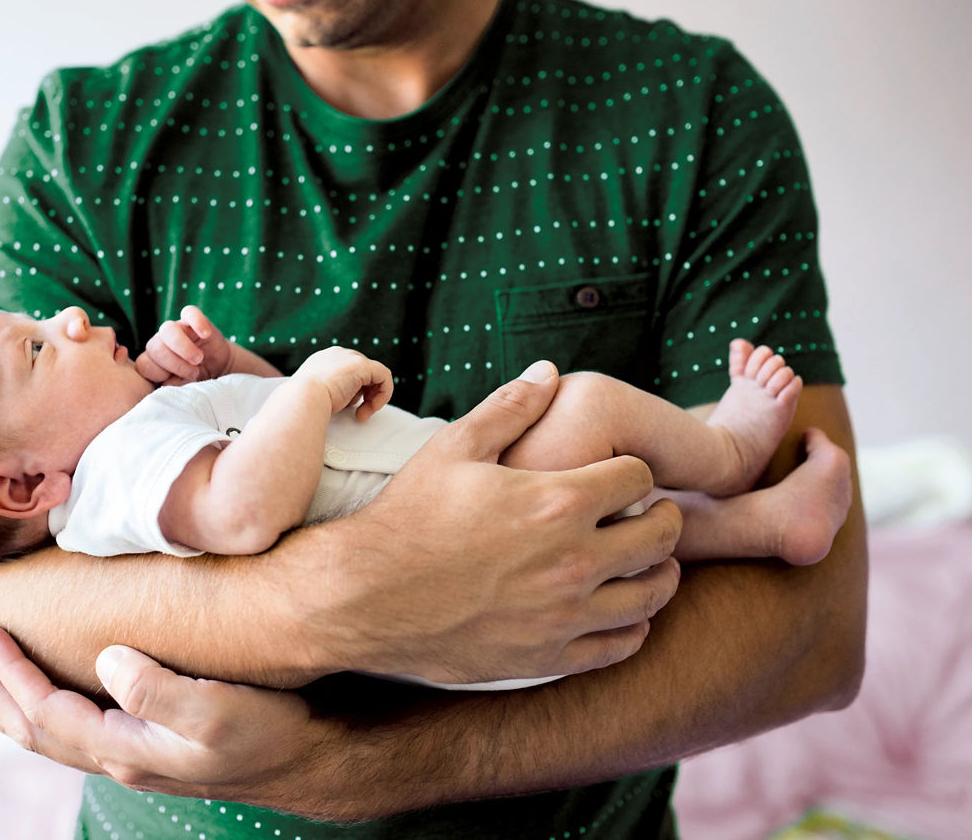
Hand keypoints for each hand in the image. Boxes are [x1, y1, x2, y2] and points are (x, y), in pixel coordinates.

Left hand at [0, 624, 342, 813]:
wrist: (309, 759)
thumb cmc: (269, 731)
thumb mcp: (218, 710)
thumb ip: (158, 690)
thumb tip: (106, 659)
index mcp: (126, 750)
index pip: (47, 712)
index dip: (11, 674)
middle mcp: (121, 759)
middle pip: (36, 731)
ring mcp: (135, 756)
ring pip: (53, 735)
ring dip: (11, 706)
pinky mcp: (152, 745)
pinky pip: (77, 730)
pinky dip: (45, 712)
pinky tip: (46, 699)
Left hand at [136, 305, 233, 384]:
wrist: (219, 368)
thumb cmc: (198, 379)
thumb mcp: (186, 387)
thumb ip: (174, 386)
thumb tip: (167, 384)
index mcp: (154, 360)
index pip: (144, 364)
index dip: (158, 374)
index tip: (176, 381)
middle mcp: (161, 342)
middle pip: (154, 347)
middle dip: (174, 363)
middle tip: (193, 373)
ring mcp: (177, 328)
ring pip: (168, 329)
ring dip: (183, 347)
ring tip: (198, 359)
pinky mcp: (193, 319)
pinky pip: (190, 312)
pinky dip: (197, 322)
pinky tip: (205, 335)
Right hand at [292, 346, 392, 420]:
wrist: (302, 399)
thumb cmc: (304, 405)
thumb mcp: (315, 396)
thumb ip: (329, 394)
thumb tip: (342, 402)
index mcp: (322, 361)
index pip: (347, 373)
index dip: (352, 392)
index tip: (348, 409)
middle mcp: (336, 355)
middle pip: (362, 373)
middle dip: (364, 395)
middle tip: (358, 414)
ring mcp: (349, 357)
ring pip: (375, 376)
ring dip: (373, 398)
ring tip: (362, 414)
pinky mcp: (362, 365)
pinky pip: (384, 376)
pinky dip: (384, 393)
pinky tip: (373, 408)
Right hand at [318, 360, 683, 682]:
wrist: (364, 596)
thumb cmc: (407, 517)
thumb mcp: (454, 448)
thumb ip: (510, 407)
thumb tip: (550, 371)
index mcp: (558, 501)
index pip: (639, 477)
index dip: (634, 470)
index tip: (623, 475)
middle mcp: (573, 560)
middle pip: (661, 536)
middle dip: (662, 517)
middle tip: (650, 514)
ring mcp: (565, 614)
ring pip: (652, 595)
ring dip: (659, 572)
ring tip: (645, 562)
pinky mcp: (549, 656)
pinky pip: (621, 644)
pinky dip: (634, 625)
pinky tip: (620, 610)